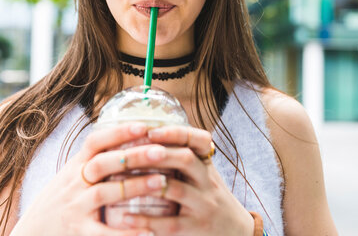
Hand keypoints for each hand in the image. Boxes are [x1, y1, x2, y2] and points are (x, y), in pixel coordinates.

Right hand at [11, 122, 157, 235]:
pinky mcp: (78, 234)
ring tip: (162, 181)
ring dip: (134, 186)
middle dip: (133, 156)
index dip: (118, 132)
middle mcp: (73, 185)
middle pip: (103, 164)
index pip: (94, 142)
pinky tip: (149, 232)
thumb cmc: (58, 202)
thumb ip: (93, 160)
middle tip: (161, 150)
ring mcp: (74, 208)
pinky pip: (103, 234)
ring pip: (104, 193)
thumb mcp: (70, 176)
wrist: (30, 234)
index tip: (144, 125)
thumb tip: (127, 137)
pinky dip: (126, 233)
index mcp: (75, 168)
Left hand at [116, 126, 255, 235]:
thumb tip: (141, 134)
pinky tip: (125, 217)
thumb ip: (181, 157)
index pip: (198, 139)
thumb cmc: (207, 197)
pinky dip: (146, 219)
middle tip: (128, 153)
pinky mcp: (196, 228)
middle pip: (185, 159)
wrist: (236, 231)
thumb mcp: (202, 173)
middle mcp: (208, 181)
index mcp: (206, 163)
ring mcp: (204, 205)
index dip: (175, 132)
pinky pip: (170, 223)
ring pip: (177, 189)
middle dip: (155, 154)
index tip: (150, 130)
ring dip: (147, 183)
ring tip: (121, 180)